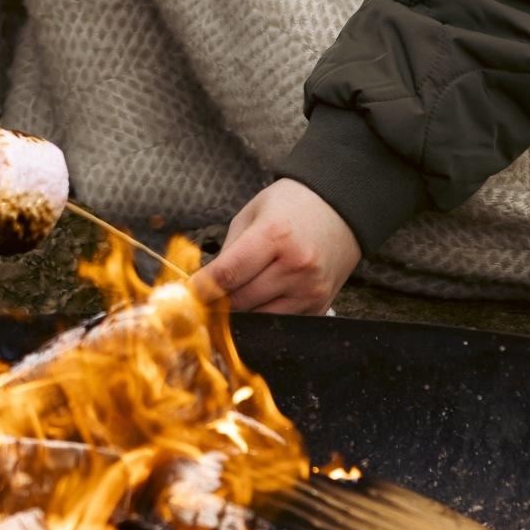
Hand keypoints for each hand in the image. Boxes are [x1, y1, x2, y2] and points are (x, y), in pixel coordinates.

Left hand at [190, 179, 359, 314]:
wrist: (342, 209)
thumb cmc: (292, 206)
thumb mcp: (253, 215)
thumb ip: (229, 251)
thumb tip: (205, 285)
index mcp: (275, 236)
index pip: (227, 275)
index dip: (201, 289)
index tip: (186, 294)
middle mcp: (296, 266)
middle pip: (240, 301)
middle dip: (218, 302)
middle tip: (204, 299)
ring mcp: (310, 289)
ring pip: (258, 318)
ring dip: (240, 313)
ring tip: (232, 299)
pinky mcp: (319, 305)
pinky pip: (280, 323)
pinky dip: (263, 315)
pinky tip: (259, 300)